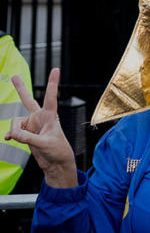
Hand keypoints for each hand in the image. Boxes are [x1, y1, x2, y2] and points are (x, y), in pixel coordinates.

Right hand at [5, 68, 77, 187]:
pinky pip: (13, 131)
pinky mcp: (26, 133)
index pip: (51, 97)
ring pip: (15, 122)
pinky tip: (9, 139)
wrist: (56, 163)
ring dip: (16, 132)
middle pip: (27, 100)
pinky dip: (11, 135)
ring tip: (22, 140)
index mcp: (50, 116)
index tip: (56, 69)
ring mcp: (31, 125)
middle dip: (20, 89)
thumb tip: (12, 134)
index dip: (53, 83)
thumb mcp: (44, 144)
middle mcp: (40, 118)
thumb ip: (28, 138)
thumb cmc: (57, 151)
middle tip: (13, 76)